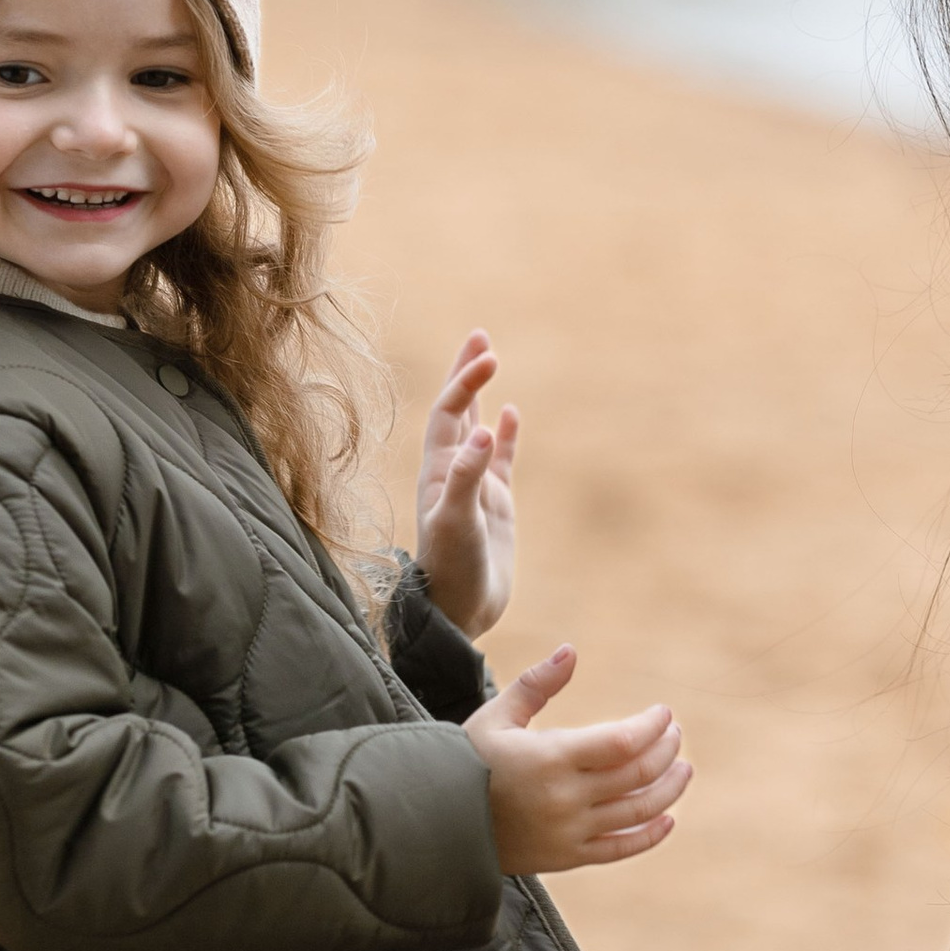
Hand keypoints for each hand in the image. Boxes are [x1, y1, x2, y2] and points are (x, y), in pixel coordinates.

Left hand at [416, 328, 518, 638]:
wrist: (459, 613)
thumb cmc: (451, 570)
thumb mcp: (458, 523)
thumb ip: (469, 477)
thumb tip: (486, 429)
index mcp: (438, 472)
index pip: (449, 414)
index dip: (464, 384)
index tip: (487, 358)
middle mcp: (453, 473)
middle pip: (457, 411)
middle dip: (466, 374)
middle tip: (480, 337)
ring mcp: (474, 486)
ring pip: (477, 429)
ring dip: (481, 396)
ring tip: (489, 359)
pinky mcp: (494, 505)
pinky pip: (500, 459)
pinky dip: (505, 435)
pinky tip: (511, 414)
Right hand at [465, 646, 689, 873]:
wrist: (434, 824)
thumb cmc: (464, 762)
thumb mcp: (496, 716)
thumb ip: (537, 684)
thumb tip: (571, 651)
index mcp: (551, 757)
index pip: (623, 742)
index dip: (652, 727)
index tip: (663, 713)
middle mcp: (566, 798)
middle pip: (638, 774)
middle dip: (666, 751)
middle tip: (675, 734)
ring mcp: (569, 832)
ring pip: (637, 812)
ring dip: (669, 789)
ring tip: (683, 769)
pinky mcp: (566, 857)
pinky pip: (619, 850)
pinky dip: (649, 835)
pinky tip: (667, 819)